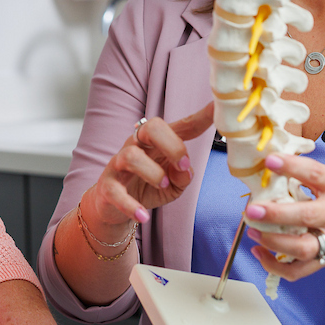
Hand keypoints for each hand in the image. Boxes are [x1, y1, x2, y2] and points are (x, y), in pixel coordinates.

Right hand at [82, 102, 213, 229]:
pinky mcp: (107, 186)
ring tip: (163, 186)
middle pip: (151, 127)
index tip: (217, 109)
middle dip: (172, 144)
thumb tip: (185, 171)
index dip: (200, 118)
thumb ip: (183, 177)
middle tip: (184, 165)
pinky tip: (143, 216)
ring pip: (131, 156)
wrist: (114, 207)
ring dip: (153, 172)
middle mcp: (137, 146)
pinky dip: (131, 205)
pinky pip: (115, 191)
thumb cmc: (147, 187)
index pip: (181, 126)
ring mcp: (119, 164)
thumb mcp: (173, 185)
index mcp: (157, 142)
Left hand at [243, 153, 324, 280]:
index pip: (315, 175)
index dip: (291, 167)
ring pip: (302, 249)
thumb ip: (312, 174)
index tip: (270, 161)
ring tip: (253, 232)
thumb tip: (275, 166)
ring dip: (273, 243)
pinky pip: (300, 270)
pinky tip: (260, 254)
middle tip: (253, 210)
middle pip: (306, 217)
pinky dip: (276, 267)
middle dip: (276, 215)